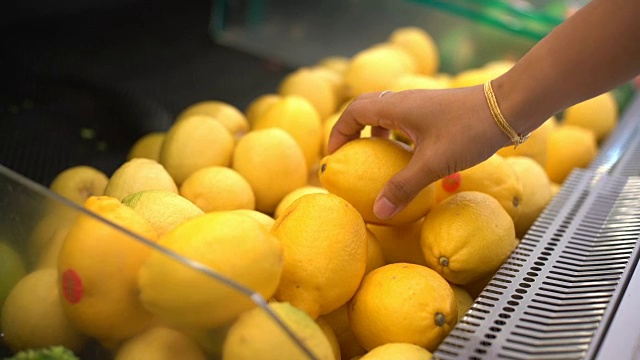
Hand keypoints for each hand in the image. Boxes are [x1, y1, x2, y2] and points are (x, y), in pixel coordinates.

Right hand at [327, 86, 509, 220]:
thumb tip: (378, 212)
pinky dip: (400, 139)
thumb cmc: (468, 131)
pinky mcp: (437, 112)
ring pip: (389, 116)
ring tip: (379, 162)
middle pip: (367, 110)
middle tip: (351, 157)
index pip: (354, 111)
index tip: (334, 155)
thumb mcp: (433, 164)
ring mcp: (422, 105)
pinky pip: (407, 123)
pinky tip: (412, 161)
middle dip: (355, 133)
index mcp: (396, 107)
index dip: (339, 132)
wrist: (509, 108)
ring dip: (379, 136)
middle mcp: (405, 101)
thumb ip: (403, 188)